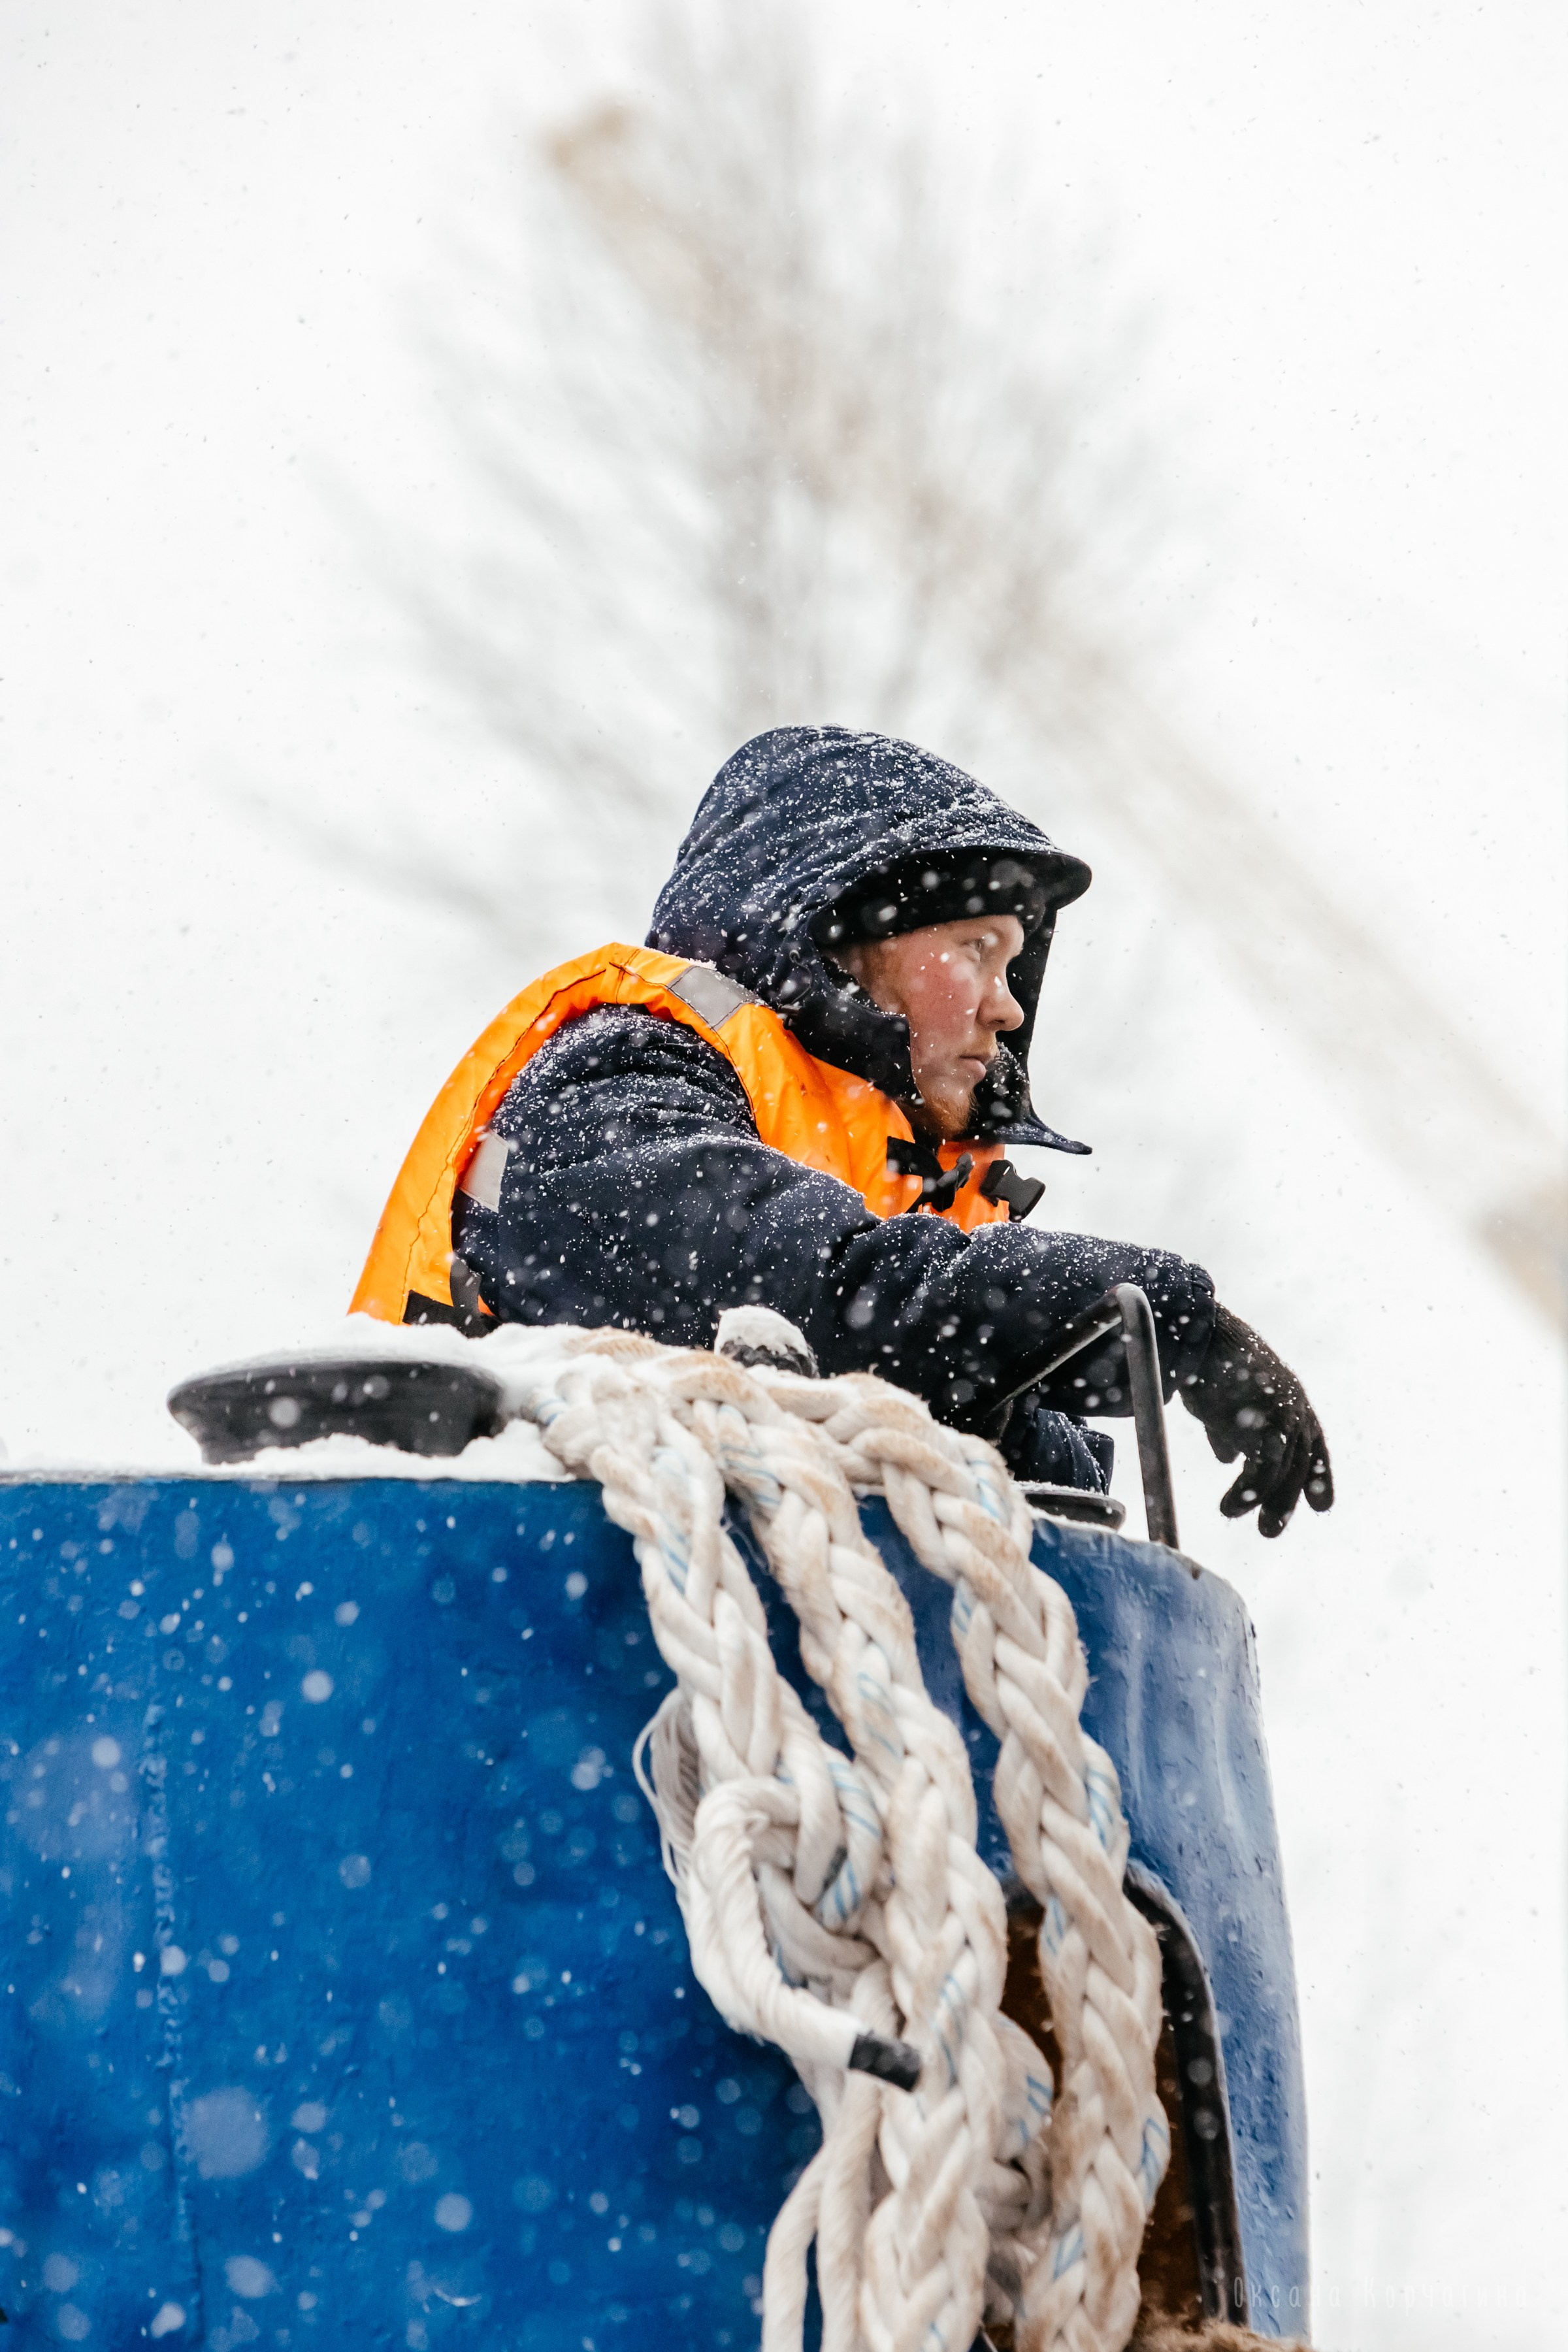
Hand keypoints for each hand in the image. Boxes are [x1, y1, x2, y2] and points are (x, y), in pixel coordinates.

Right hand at [1181, 1304, 1332, 1537]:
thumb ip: (1229, 1428)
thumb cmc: (1207, 1361)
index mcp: (1291, 1398)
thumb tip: (1225, 1457)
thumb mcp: (1223, 1398)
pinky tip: (1228, 1508)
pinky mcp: (1265, 1427)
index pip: (1314, 1443)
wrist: (1200, 1336)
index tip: (1321, 1507)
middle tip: (1268, 1531)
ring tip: (1233, 1517)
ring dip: (1265, 1501)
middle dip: (1286, 1499)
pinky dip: (1246, 1494)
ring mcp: (1284, 1417)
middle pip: (1300, 1463)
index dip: (1318, 1477)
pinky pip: (1263, 1471)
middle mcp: (1295, 1408)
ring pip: (1283, 1471)